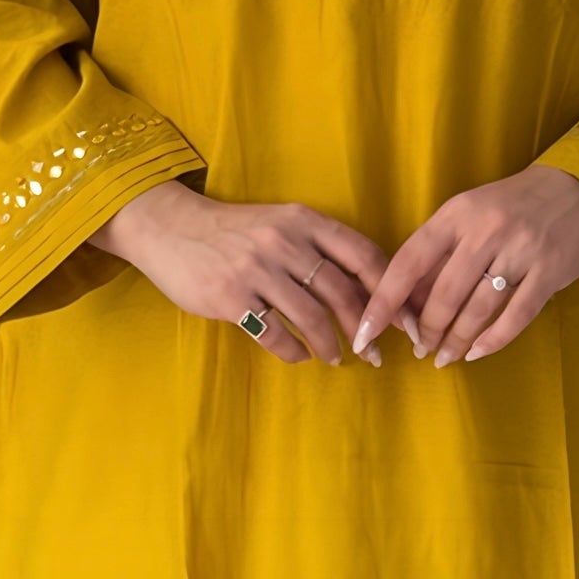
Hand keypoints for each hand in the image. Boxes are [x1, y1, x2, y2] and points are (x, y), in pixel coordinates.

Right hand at [90, 179, 411, 366]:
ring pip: (313, 318)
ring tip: (336, 358)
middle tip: (376, 354)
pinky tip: (299, 356)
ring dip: (331, 346)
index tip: (407, 320)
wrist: (172, 228)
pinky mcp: (231, 297)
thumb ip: (318, 248)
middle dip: (366, 330)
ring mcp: (257, 269)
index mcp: (305, 221)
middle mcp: (286, 242)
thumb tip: (367, 289)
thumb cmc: (235, 230)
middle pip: (343, 293)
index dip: (390, 292)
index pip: (363, 256)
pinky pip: (275, 334)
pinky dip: (293, 351)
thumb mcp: (281, 223)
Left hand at [351, 166, 578, 367]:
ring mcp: (519, 251)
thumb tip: (405, 303)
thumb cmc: (509, 206)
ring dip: (456, 340)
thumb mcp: (467, 216)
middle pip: (443, 293)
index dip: (384, 301)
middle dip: (426, 330)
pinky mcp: (549, 272)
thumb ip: (438, 254)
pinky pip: (515, 316)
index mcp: (456, 214)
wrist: (576, 188)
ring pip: (476, 309)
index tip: (365, 332)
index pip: (408, 261)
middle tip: (420, 350)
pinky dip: (492, 340)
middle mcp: (485, 230)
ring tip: (444, 357)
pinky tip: (477, 353)